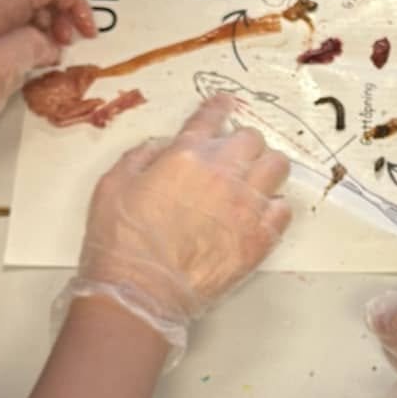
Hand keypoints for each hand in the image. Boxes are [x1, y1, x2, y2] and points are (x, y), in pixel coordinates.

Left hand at [0, 0, 96, 157]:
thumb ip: (31, 47)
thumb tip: (49, 43)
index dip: (73, 0)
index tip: (87, 31)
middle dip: (64, 8)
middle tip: (73, 42)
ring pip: (28, 1)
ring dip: (51, 20)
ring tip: (59, 50)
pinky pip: (17, 19)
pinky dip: (37, 30)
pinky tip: (40, 54)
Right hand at [64, 93, 291, 359]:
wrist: (140, 292)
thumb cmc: (119, 240)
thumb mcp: (112, 184)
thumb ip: (140, 156)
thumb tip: (162, 146)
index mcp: (186, 155)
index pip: (212, 117)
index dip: (220, 106)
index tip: (225, 104)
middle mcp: (223, 173)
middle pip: (253, 139)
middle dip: (241, 143)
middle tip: (231, 157)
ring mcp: (246, 206)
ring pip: (278, 166)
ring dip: (265, 169)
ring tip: (251, 182)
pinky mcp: (260, 238)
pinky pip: (284, 209)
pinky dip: (273, 207)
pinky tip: (258, 215)